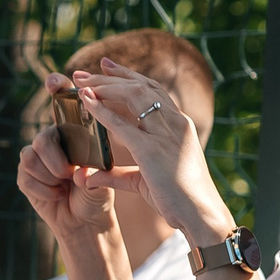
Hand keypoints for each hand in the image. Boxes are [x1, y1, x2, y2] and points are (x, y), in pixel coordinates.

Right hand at [17, 122, 116, 244]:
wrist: (83, 220)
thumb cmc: (95, 196)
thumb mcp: (101, 186)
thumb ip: (94, 177)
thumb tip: (81, 174)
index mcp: (72, 136)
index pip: (61, 126)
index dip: (65, 143)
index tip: (73, 165)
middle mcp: (51, 143)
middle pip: (40, 141)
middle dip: (54, 164)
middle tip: (68, 177)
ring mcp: (35, 159)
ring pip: (28, 160)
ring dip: (47, 179)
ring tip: (63, 188)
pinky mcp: (24, 177)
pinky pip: (25, 179)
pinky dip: (43, 192)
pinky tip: (56, 195)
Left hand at [70, 60, 233, 245]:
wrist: (199, 212)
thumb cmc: (177, 198)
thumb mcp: (142, 182)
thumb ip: (116, 176)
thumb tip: (88, 177)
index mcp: (179, 125)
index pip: (153, 90)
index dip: (129, 76)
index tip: (107, 66)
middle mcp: (174, 122)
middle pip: (141, 87)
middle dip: (110, 77)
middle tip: (82, 74)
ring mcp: (165, 133)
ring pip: (133, 96)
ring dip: (104, 87)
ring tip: (80, 83)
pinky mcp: (152, 149)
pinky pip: (122, 124)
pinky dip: (102, 109)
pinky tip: (86, 101)